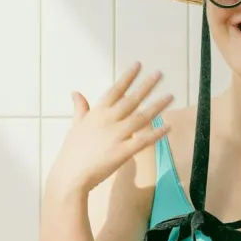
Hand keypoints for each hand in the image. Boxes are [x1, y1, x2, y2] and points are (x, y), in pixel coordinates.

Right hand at [48, 63, 173, 198]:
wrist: (70, 175)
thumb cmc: (73, 151)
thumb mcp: (76, 125)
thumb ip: (80, 108)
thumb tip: (75, 92)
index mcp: (97, 113)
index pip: (114, 90)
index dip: (127, 77)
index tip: (138, 64)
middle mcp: (108, 121)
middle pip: (131, 100)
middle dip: (146, 86)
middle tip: (159, 73)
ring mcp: (116, 136)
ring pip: (141, 117)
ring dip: (157, 106)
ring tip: (170, 96)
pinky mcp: (122, 152)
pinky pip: (143, 140)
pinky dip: (156, 133)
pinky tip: (168, 126)